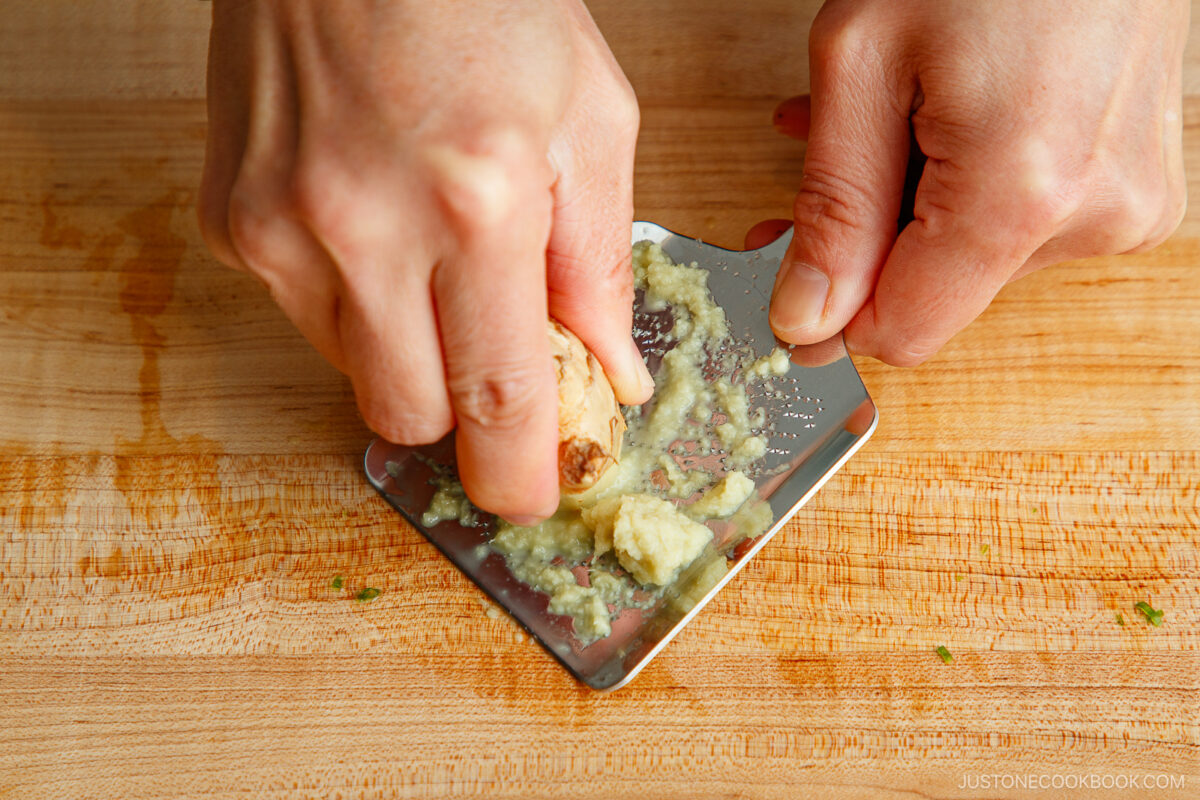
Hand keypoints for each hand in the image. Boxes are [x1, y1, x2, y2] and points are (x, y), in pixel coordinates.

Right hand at [198, 0, 652, 522]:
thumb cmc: (488, 3)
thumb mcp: (593, 120)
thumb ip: (600, 266)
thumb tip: (605, 375)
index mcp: (480, 203)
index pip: (498, 401)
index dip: (518, 475)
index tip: (531, 494)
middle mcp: (364, 227)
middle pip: (410, 415)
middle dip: (462, 416)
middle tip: (496, 369)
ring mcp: (281, 225)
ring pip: (353, 372)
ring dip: (408, 350)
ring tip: (436, 262)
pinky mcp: (231, 216)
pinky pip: (303, 312)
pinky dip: (353, 299)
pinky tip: (379, 224)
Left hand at [769, 0, 1187, 364]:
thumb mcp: (862, 64)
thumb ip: (833, 207)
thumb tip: (806, 318)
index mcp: (1020, 197)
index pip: (903, 332)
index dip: (830, 316)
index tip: (784, 278)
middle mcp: (1094, 216)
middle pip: (937, 293)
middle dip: (865, 244)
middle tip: (809, 179)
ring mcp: (1129, 201)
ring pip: (974, 257)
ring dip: (910, 204)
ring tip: (881, 121)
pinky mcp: (1141, 182)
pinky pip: (1026, 222)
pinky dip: (965, 186)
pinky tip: (931, 125)